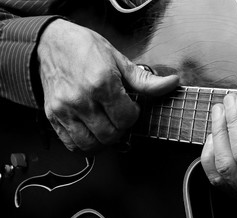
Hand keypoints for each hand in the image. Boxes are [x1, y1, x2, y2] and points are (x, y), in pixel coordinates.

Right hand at [37, 19, 178, 151]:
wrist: (52, 42)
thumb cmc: (86, 49)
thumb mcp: (120, 60)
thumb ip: (146, 81)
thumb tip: (172, 84)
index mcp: (102, 83)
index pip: (126, 119)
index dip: (133, 116)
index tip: (130, 108)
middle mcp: (81, 98)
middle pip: (110, 135)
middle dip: (121, 130)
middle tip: (120, 119)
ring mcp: (64, 109)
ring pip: (90, 144)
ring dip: (103, 141)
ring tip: (106, 127)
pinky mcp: (52, 115)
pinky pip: (71, 144)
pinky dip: (84, 144)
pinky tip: (91, 132)